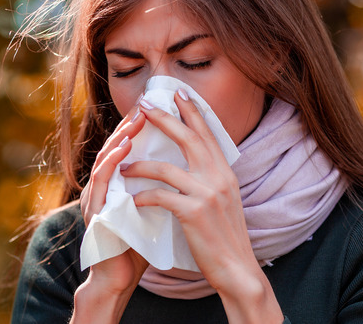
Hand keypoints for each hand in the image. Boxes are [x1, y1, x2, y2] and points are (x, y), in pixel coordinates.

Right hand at [78, 106, 148, 293]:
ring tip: (136, 121)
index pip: (130, 149)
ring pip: (105, 158)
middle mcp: (105, 187)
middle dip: (131, 125)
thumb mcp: (154, 210)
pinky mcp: (93, 211)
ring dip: (120, 137)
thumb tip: (189, 170)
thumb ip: (162, 190)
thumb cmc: (136, 246)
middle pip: (116, 147)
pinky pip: (100, 181)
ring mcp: (96, 197)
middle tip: (147, 105)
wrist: (119, 278)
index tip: (160, 110)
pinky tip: (123, 149)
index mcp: (119, 185)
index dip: (143, 128)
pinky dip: (111, 162)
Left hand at [125, 91, 282, 322]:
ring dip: (141, 164)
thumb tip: (198, 162)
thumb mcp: (225, 201)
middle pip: (188, 138)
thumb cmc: (226, 238)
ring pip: (166, 167)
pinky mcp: (193, 213)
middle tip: (144, 104)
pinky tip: (133, 200)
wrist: (239, 270)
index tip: (178, 92)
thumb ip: (212, 180)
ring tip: (123, 165)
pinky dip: (143, 196)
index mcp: (226, 173)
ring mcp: (207, 194)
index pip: (208, 133)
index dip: (193, 111)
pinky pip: (160, 196)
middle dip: (164, 118)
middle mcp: (219, 178)